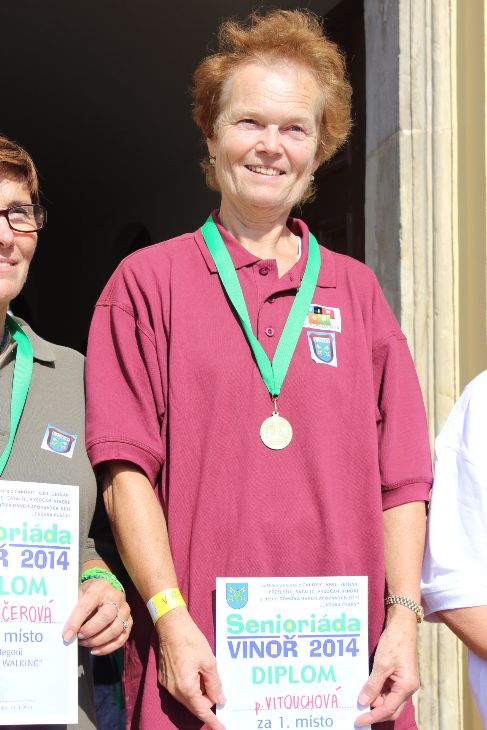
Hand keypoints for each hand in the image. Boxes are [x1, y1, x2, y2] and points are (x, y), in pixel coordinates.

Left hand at [62, 578, 131, 654]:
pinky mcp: (129, 621)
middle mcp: (116, 596)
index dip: (76, 622)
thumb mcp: (79, 594)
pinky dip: (107, 648)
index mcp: (100, 587)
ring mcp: (125, 609)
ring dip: (97, 641)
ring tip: (85, 643)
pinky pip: (122, 638)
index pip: (87, 606)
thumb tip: (66, 632)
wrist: (105, 588)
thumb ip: (73, 609)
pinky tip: (94, 650)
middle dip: (90, 631)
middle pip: (106, 617)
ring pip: (116, 629)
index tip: (66, 635)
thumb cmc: (88, 593)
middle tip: (78, 637)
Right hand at [156, 606, 225, 729]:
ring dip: (199, 693)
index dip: (212, 721)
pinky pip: (180, 689)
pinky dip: (190, 686)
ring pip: (187, 697)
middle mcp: (174, 690)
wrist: (171, 625)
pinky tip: (196, 672)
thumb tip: (219, 700)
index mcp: (186, 688)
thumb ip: (214, 684)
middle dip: (207, 701)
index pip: (201, 710)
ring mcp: (167, 684)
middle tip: (218, 690)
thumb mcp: (209, 662)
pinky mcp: (164, 677)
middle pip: (194, 705)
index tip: (221, 728)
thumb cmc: (191, 641)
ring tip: (206, 675)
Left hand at [355, 608, 418, 726]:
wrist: (402, 625)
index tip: (358, 721)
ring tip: (357, 700)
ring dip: (374, 700)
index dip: (372, 716)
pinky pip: (386, 690)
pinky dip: (376, 691)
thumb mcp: (381, 663)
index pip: (388, 709)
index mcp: (407, 686)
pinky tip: (365, 690)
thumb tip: (363, 702)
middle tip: (356, 714)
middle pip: (390, 708)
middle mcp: (407, 687)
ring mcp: (403, 682)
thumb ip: (373, 684)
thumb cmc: (395, 642)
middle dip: (374, 711)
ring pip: (387, 699)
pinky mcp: (398, 676)